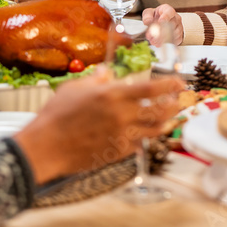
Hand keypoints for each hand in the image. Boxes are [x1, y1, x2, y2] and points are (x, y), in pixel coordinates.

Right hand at [15, 72, 183, 183]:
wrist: (46, 146)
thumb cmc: (56, 114)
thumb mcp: (74, 88)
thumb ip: (97, 79)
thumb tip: (108, 72)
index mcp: (113, 95)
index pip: (152, 89)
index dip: (171, 85)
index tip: (180, 82)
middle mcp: (122, 115)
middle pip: (161, 110)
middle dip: (176, 104)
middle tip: (180, 101)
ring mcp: (122, 136)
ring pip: (156, 130)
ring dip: (167, 123)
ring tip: (171, 118)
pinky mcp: (117, 153)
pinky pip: (141, 145)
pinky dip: (147, 138)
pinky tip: (147, 134)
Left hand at [141, 4, 182, 45]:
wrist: (162, 23)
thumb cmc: (156, 16)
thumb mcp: (149, 13)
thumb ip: (147, 16)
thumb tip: (148, 21)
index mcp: (168, 10)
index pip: (170, 12)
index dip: (166, 17)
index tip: (160, 21)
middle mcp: (176, 18)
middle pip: (171, 25)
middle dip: (160, 32)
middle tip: (152, 36)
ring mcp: (179, 27)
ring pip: (173, 34)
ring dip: (162, 39)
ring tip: (153, 41)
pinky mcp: (179, 35)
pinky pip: (175, 40)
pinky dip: (166, 43)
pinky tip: (158, 43)